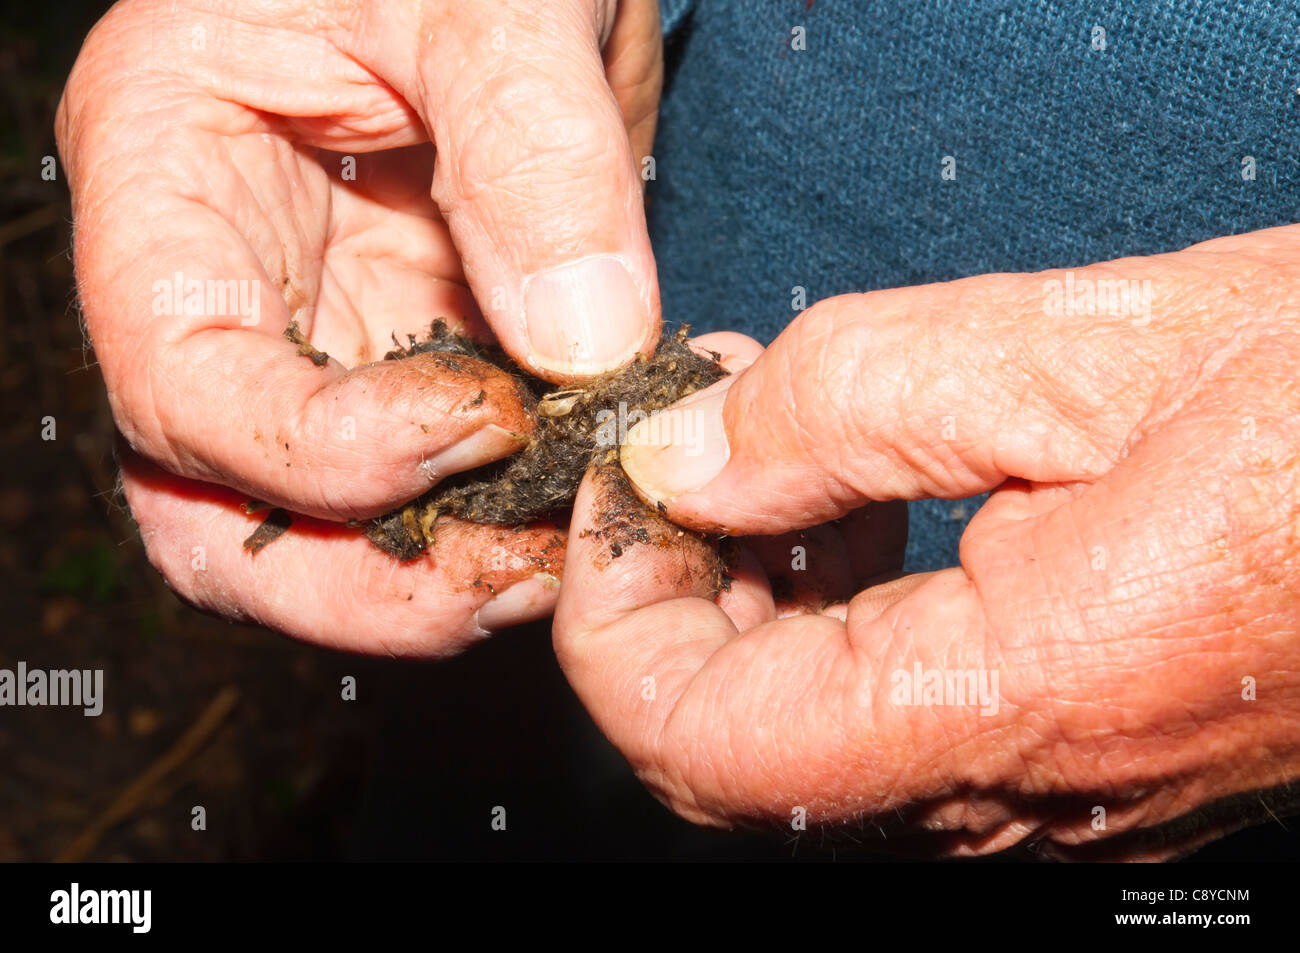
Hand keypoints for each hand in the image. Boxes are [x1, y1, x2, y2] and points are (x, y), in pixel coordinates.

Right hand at [57, 0, 662, 652]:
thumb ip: (530, 151)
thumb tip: (582, 345)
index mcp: (169, 177)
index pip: (183, 384)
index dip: (319, 450)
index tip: (483, 426)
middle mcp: (232, 288)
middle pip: (220, 512)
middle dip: (363, 578)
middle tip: (518, 575)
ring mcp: (328, 339)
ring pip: (332, 534)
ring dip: (450, 575)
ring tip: (576, 548)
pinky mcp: (424, 365)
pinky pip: (444, 492)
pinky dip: (516, 521)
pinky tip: (601, 499)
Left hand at [554, 227, 1299, 857]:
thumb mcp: (1093, 348)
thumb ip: (850, 405)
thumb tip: (680, 458)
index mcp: (1024, 699)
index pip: (706, 739)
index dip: (613, 616)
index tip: (616, 487)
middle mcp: (1034, 789)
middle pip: (737, 749)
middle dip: (670, 592)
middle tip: (685, 440)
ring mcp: (1065, 788)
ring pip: (808, 734)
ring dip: (748, 593)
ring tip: (773, 443)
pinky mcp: (1089, 749)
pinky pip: (897, 714)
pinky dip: (833, 611)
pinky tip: (865, 496)